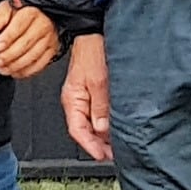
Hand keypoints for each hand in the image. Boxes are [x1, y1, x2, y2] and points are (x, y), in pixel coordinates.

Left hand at [0, 0, 62, 79]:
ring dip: (16, 65)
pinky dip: (27, 71)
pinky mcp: (52, 50)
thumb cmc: (21, 13)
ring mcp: (49, 39)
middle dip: (9, 55)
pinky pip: (41, 64)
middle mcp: (43, 25)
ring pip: (33, 55)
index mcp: (31, 12)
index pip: (20, 25)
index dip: (8, 37)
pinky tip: (15, 72)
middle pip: (26, 43)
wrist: (41, 16)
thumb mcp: (7, 9)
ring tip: (2, 69)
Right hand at [59, 34, 113, 166]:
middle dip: (99, 144)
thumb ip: (100, 107)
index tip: (102, 156)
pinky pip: (98, 114)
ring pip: (92, 124)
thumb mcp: (98, 81)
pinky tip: (117, 128)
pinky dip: (106, 124)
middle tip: (115, 155)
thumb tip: (102, 130)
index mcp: (72, 100)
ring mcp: (85, 97)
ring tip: (118, 146)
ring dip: (104, 136)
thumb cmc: (92, 51)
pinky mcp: (94, 93)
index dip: (90, 146)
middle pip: (85, 130)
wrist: (94, 33)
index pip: (77, 130)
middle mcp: (76, 101)